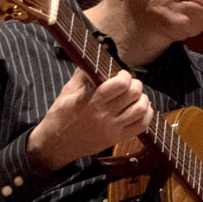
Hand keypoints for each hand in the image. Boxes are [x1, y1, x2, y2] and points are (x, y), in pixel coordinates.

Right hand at [28, 69, 151, 170]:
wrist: (56, 144)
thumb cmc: (61, 115)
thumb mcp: (68, 91)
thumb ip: (83, 74)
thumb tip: (96, 57)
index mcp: (90, 102)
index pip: (119, 85)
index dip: (125, 76)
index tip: (121, 74)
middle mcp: (103, 116)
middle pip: (133, 95)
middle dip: (135, 85)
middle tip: (130, 84)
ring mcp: (111, 129)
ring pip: (140, 110)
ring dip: (143, 99)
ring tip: (136, 96)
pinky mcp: (116, 139)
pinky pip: (141, 127)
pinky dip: (146, 115)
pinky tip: (141, 109)